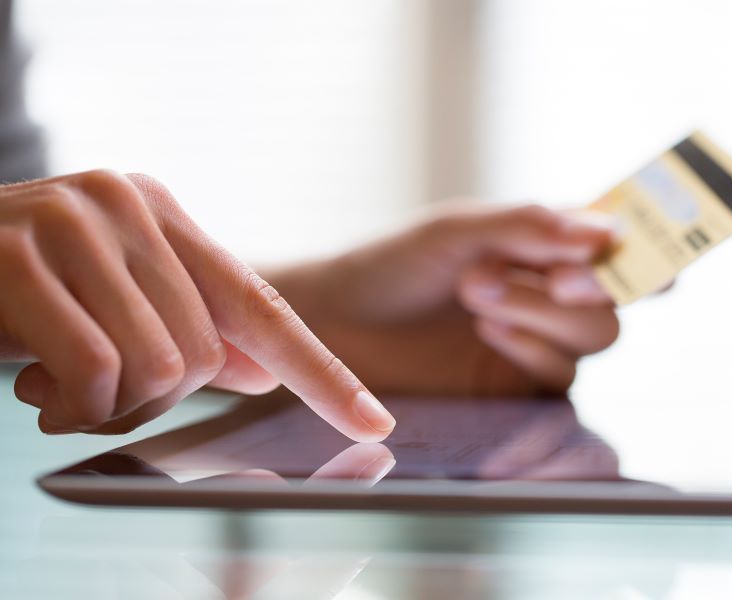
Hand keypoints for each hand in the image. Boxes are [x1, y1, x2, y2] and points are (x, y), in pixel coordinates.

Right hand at [0, 170, 394, 439]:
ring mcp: (72, 222)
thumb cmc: (14, 292)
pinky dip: (72, 405)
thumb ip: (187, 327)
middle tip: (97, 392)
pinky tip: (34, 387)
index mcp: (159, 212)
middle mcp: (125, 204)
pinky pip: (97, 373)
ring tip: (60, 386)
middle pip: (207, 355)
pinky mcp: (16, 256)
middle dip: (156, 399)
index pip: (263, 305)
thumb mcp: (109, 303)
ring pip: (159, 369)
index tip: (375, 420)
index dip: (323, 373)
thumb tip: (256, 371)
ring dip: (110, 406)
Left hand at [270, 203, 619, 395]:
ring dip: (547, 314)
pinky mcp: (518, 385)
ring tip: (479, 295)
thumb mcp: (458, 231)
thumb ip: (530, 227)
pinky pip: (560, 375)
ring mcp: (537, 341)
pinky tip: (487, 333)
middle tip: (547, 276)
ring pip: (595, 336)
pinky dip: (533, 350)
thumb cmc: (393, 266)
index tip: (664, 255)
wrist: (338, 325)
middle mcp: (549, 292)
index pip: (615, 242)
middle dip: (585, 286)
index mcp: (542, 243)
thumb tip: (609, 232)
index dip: (648, 247)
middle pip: (617, 297)